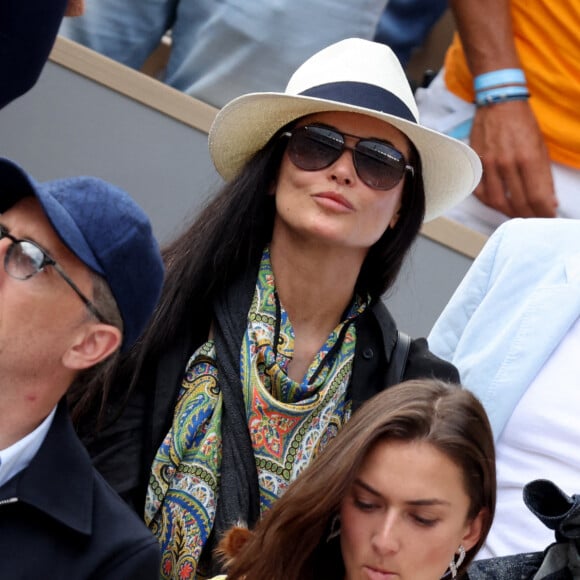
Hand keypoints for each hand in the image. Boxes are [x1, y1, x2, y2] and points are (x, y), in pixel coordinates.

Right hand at [469, 100, 557, 217]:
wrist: (498, 103)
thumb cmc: (522, 123)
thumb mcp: (541, 147)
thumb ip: (544, 176)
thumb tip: (549, 200)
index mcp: (529, 158)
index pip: (538, 196)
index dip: (544, 213)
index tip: (548, 218)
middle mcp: (508, 163)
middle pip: (519, 202)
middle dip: (529, 216)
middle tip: (535, 220)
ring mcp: (490, 164)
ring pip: (498, 201)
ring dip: (510, 212)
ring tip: (518, 215)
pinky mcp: (476, 164)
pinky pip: (481, 192)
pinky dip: (490, 203)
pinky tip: (499, 204)